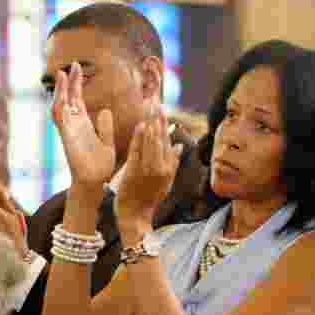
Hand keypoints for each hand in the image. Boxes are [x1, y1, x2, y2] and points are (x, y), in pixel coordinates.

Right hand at [50, 62, 115, 198]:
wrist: (94, 182)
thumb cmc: (99, 166)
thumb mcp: (106, 141)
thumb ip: (105, 126)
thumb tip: (104, 110)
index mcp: (82, 124)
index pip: (77, 99)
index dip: (76, 83)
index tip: (78, 67)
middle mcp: (73, 125)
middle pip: (68, 98)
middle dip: (69, 82)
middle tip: (72, 64)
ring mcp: (68, 131)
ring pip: (60, 105)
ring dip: (61, 90)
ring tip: (63, 73)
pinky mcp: (67, 138)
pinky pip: (60, 119)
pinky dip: (59, 105)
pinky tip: (61, 94)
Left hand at [115, 109, 180, 227]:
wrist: (136, 216)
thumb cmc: (149, 199)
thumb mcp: (166, 181)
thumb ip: (172, 163)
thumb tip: (178, 146)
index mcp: (168, 166)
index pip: (167, 139)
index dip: (163, 122)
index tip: (161, 107)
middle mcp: (161, 166)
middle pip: (160, 137)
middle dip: (157, 117)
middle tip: (155, 98)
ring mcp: (148, 169)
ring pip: (151, 142)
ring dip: (150, 122)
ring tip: (150, 106)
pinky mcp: (135, 172)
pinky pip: (138, 152)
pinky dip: (140, 138)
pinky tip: (142, 125)